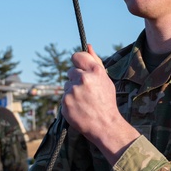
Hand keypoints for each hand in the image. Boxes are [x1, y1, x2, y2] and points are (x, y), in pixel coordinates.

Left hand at [61, 45, 137, 162]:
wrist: (105, 125)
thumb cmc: (106, 102)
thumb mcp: (105, 80)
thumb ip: (95, 62)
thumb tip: (88, 45)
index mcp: (95, 71)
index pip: (77, 56)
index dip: (77, 62)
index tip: (79, 67)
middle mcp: (83, 79)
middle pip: (70, 71)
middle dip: (76, 79)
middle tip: (86, 91)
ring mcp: (72, 91)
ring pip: (66, 85)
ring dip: (72, 91)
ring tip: (84, 101)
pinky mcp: (64, 103)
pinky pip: (63, 97)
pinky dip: (69, 102)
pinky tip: (79, 108)